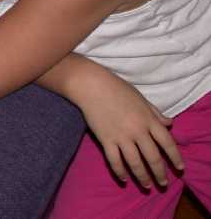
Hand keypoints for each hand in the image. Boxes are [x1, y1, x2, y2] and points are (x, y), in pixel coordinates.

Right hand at [78, 71, 183, 188]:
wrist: (92, 86)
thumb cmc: (117, 89)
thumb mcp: (141, 99)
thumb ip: (155, 113)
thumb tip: (169, 123)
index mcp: (148, 119)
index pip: (167, 142)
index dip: (175, 157)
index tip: (179, 168)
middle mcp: (137, 130)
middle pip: (153, 157)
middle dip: (159, 173)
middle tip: (162, 183)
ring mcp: (121, 136)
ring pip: (135, 163)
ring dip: (142, 177)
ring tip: (146, 186)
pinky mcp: (106, 140)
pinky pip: (114, 160)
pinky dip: (120, 172)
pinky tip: (124, 179)